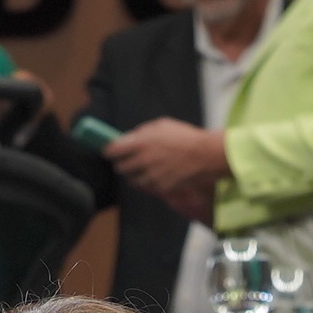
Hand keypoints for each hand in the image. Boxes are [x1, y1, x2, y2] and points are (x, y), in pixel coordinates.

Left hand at [105, 118, 228, 201]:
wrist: (204, 156)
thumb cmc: (184, 137)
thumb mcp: (161, 125)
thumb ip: (143, 132)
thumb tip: (130, 137)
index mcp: (140, 142)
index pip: (113, 150)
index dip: (108, 150)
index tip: (107, 150)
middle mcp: (142, 161)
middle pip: (120, 167)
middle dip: (121, 163)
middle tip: (125, 159)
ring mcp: (150, 176)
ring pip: (131, 179)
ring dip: (133, 173)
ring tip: (142, 167)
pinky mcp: (159, 187)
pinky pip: (146, 186)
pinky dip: (146, 181)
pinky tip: (154, 174)